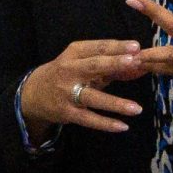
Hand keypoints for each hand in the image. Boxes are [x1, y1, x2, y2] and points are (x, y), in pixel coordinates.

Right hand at [20, 39, 146, 138]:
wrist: (33, 93)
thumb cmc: (67, 73)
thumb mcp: (82, 62)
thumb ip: (109, 63)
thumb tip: (139, 65)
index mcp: (74, 53)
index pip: (98, 47)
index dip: (117, 46)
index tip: (136, 46)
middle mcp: (70, 70)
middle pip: (94, 66)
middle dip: (114, 63)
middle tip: (135, 62)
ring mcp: (67, 93)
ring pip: (94, 98)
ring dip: (116, 103)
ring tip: (137, 109)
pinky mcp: (67, 112)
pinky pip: (89, 119)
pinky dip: (106, 123)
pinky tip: (123, 126)